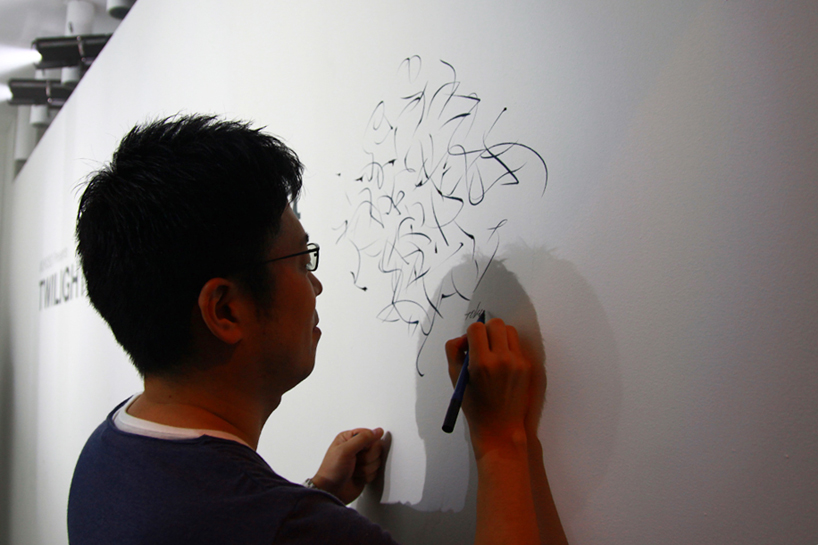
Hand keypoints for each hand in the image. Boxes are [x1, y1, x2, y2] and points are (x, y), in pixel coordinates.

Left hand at [311, 427, 385, 503]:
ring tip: (353, 470)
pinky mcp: (366, 471)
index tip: (360, 450)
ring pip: (377, 461)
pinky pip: (375, 471)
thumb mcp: (345, 450)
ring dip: (365, 468)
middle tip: (355, 461)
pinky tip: (357, 477)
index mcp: (349, 438)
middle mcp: (357, 447)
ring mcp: (362, 460)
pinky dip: (366, 476)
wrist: (331, 492)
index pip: (370, 434)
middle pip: (376, 448)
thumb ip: (363, 438)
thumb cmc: (332, 470)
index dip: (368, 444)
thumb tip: (378, 431)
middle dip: (367, 458)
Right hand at [445, 318, 531, 457]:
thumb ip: (454, 352)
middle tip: (481, 345)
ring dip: (499, 336)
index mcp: (481, 363)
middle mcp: (502, 360)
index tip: (469, 345)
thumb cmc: (475, 406)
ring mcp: (517, 363)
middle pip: (496, 324)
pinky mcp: (527, 367)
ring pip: (509, 330)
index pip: (477, 328)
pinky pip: (517, 345)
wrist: (500, 427)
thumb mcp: (455, 379)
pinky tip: (502, 364)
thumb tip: (462, 338)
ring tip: (493, 352)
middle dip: (486, 330)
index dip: (470, 334)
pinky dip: (508, 348)